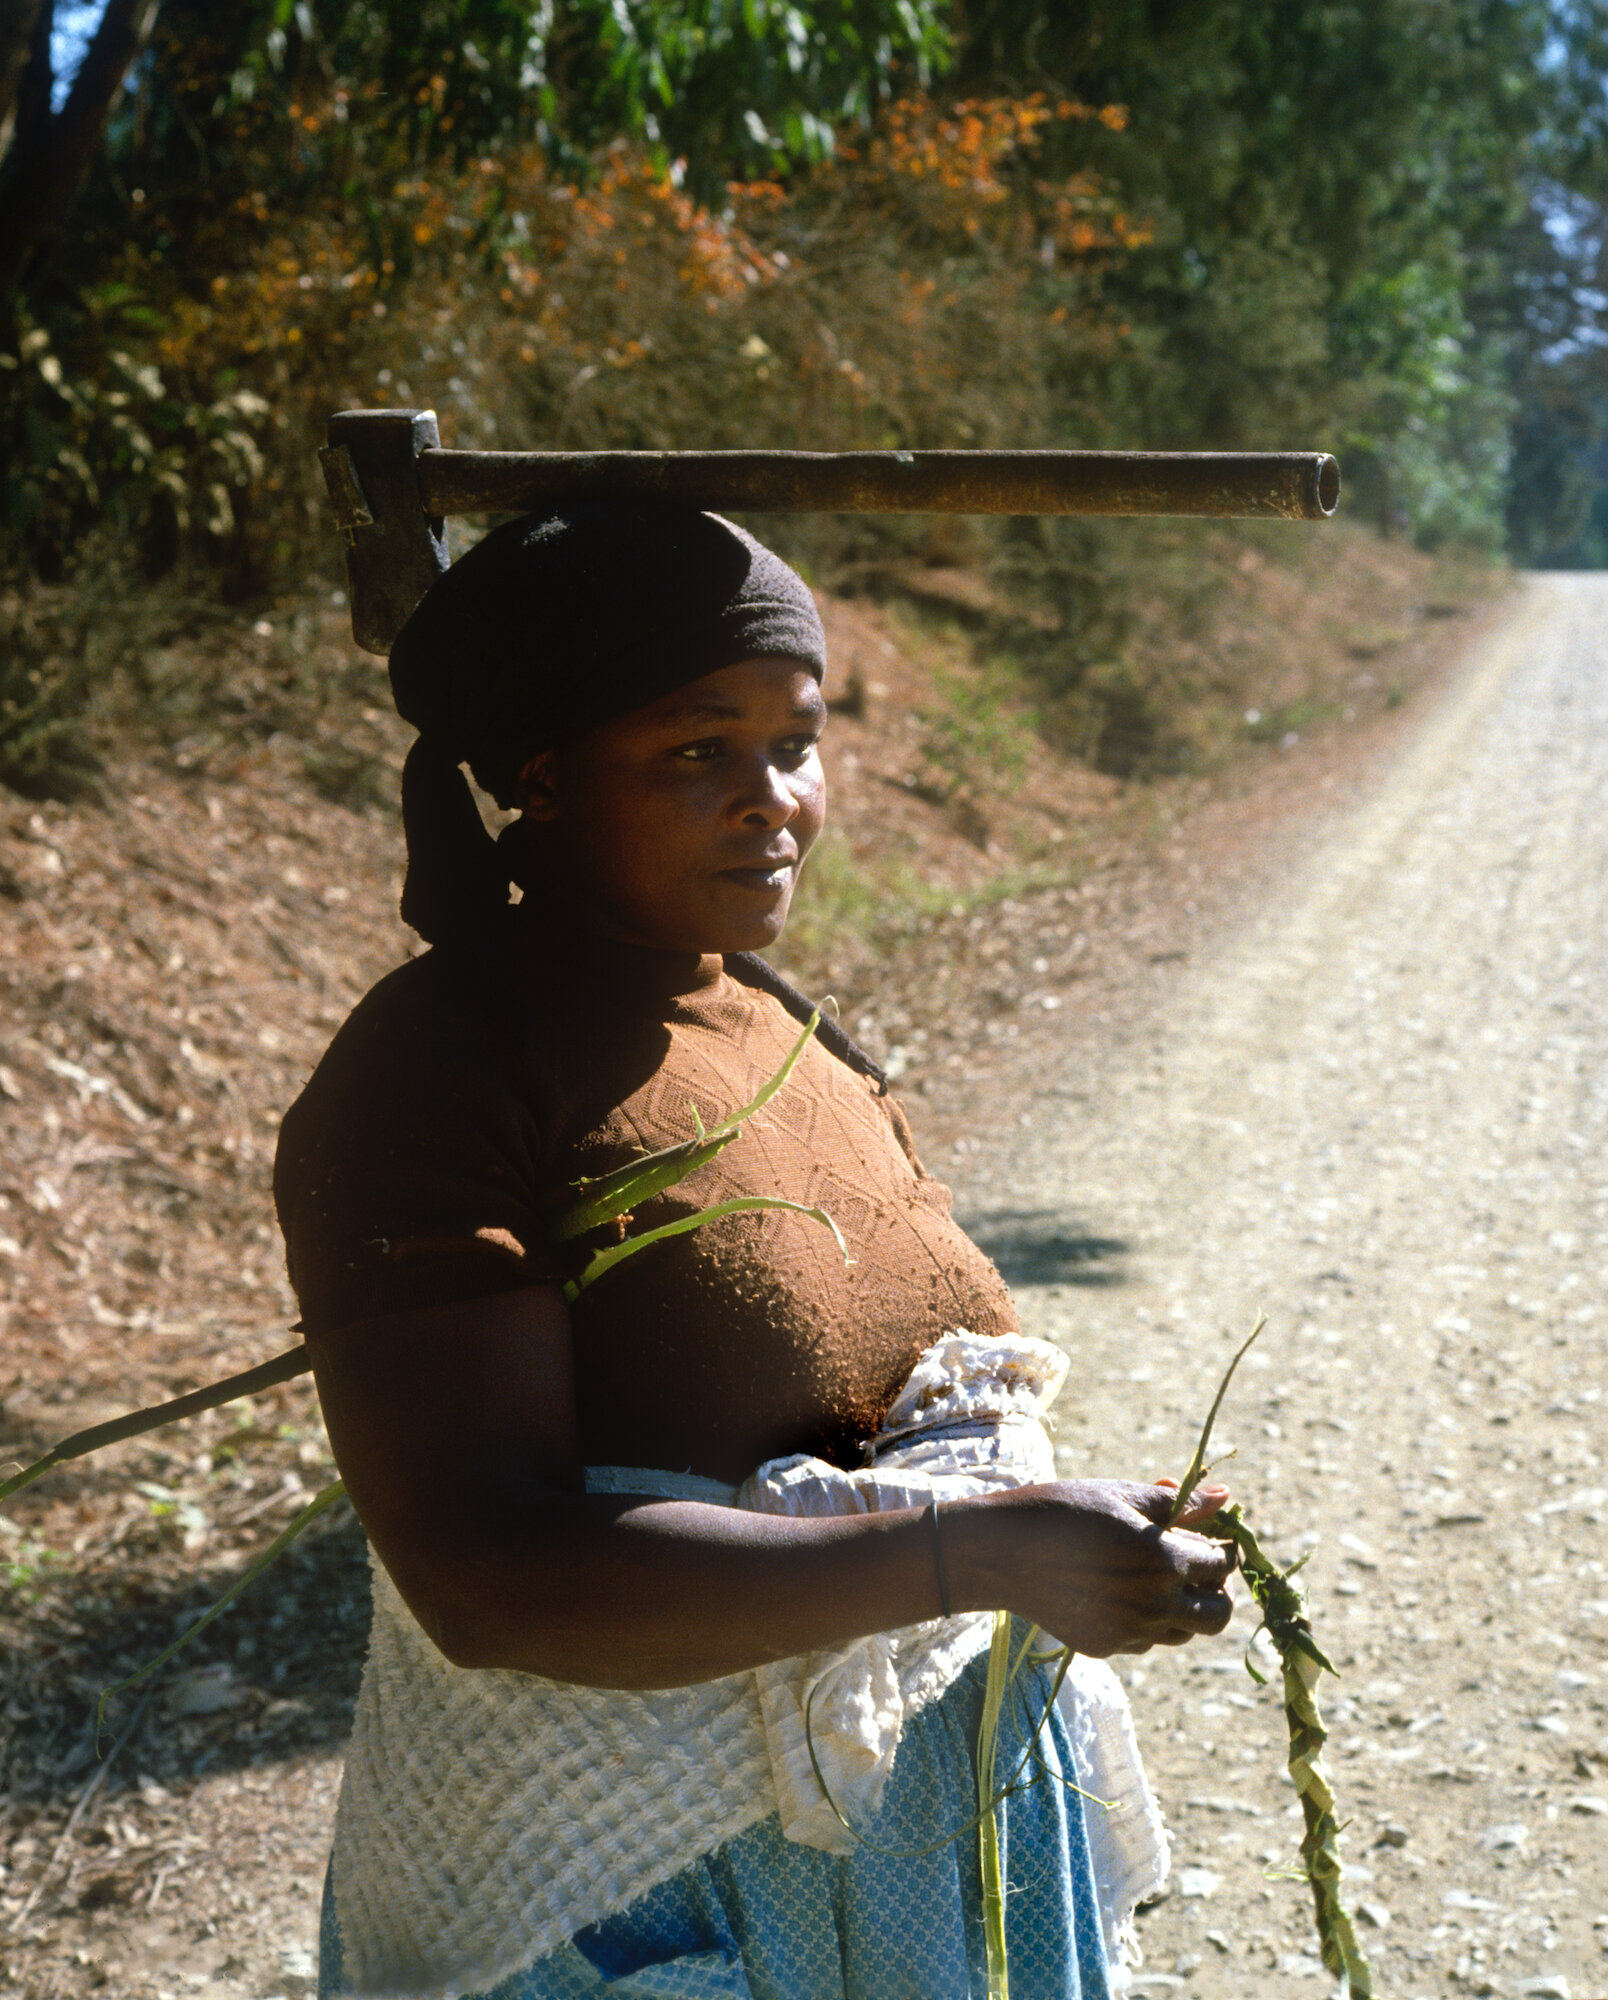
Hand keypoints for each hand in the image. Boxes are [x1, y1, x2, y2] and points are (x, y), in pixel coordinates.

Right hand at [958, 1479, 1237, 1658]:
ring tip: (1157, 1576)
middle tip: (1198, 1567)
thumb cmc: (1064, 1510)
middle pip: (1219, 1615)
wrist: (1001, 1552)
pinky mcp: (1106, 1646)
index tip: (1211, 1538)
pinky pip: (1145, 1640)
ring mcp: (1130, 1632)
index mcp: (1165, 1560)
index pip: (1222, 1564)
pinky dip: (1147, 1620)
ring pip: (1184, 1632)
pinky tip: (1120, 1591)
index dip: (1223, 1548)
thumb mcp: (1122, 1496)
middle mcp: (1156, 1605)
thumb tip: (1227, 1495)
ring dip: (1185, 1607)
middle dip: (1218, 1590)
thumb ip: (1179, 1503)